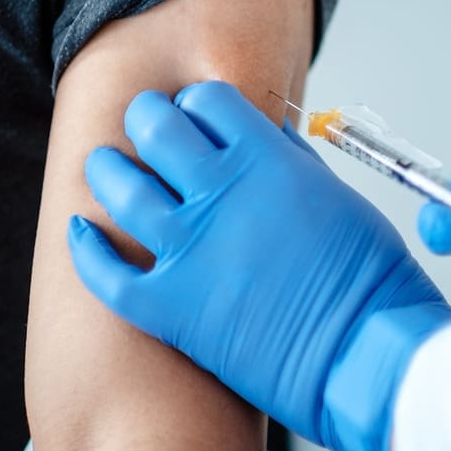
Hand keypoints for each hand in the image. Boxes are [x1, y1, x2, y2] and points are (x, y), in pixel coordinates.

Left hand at [68, 81, 450, 450]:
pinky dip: (86, 248)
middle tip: (146, 125)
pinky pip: (106, 272)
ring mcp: (190, 249)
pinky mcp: (170, 305)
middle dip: (147, 118)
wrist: (363, 348)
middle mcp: (221, 194)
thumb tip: (267, 136)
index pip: (208, 102)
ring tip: (106, 166)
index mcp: (267, 160)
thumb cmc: (367, 276)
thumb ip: (294, 161)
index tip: (196, 114)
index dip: (198, 103)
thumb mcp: (340, 195)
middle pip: (156, 130)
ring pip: (119, 189)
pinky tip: (82, 233)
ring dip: (108, 170)